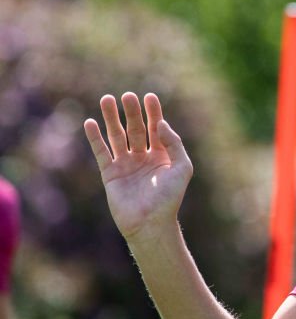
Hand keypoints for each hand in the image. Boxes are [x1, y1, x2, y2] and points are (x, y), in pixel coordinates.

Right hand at [83, 93, 192, 240]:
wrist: (151, 223)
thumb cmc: (170, 198)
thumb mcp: (182, 168)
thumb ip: (174, 144)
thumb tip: (160, 123)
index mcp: (162, 156)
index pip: (157, 128)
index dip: (153, 112)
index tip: (149, 96)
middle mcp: (144, 157)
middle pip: (136, 129)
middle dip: (132, 112)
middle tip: (127, 96)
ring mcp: (126, 165)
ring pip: (117, 136)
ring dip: (112, 118)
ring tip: (106, 100)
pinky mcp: (111, 174)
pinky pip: (101, 152)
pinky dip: (95, 138)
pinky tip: (90, 122)